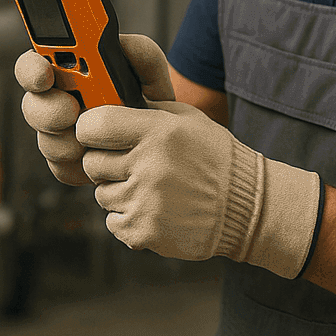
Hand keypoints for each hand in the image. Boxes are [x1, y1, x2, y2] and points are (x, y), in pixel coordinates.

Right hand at [14, 33, 173, 185]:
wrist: (160, 150)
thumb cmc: (149, 106)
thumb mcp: (153, 76)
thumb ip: (142, 53)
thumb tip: (122, 44)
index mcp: (69, 73)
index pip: (36, 63)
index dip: (32, 68)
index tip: (45, 74)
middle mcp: (57, 101)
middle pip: (32, 104)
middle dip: (48, 110)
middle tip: (72, 111)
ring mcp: (59, 134)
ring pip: (44, 138)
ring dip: (66, 140)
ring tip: (92, 138)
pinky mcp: (65, 164)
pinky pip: (60, 166)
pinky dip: (78, 163)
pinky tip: (97, 156)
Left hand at [76, 99, 322, 278]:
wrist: (246, 207)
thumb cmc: (214, 157)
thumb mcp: (187, 119)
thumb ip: (146, 109)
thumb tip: (105, 104)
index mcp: (159, 131)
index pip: (94, 125)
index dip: (90, 130)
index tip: (98, 135)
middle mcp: (149, 165)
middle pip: (91, 163)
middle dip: (106, 163)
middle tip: (131, 165)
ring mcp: (146, 201)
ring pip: (102, 194)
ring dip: (120, 192)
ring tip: (152, 189)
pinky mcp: (144, 231)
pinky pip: (113, 221)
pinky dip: (128, 217)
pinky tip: (155, 209)